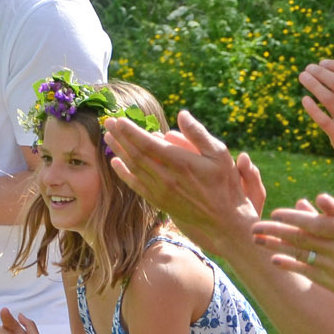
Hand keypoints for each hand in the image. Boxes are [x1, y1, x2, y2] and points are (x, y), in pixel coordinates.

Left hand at [103, 111, 258, 254]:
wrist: (224, 219)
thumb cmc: (225, 183)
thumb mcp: (220, 154)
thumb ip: (198, 134)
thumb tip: (181, 114)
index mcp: (181, 162)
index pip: (148, 144)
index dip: (131, 131)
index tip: (120, 120)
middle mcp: (166, 177)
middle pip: (136, 154)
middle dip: (120, 137)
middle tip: (108, 122)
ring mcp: (160, 190)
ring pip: (133, 167)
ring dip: (119, 151)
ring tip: (108, 137)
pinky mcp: (157, 201)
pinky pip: (135, 184)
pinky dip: (123, 172)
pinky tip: (115, 162)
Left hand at [255, 192, 333, 310]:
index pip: (315, 222)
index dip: (292, 217)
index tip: (275, 212)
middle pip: (301, 238)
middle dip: (275, 231)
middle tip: (254, 225)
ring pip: (301, 254)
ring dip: (277, 247)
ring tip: (257, 240)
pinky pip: (309, 272)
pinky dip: (291, 265)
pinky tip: (275, 260)